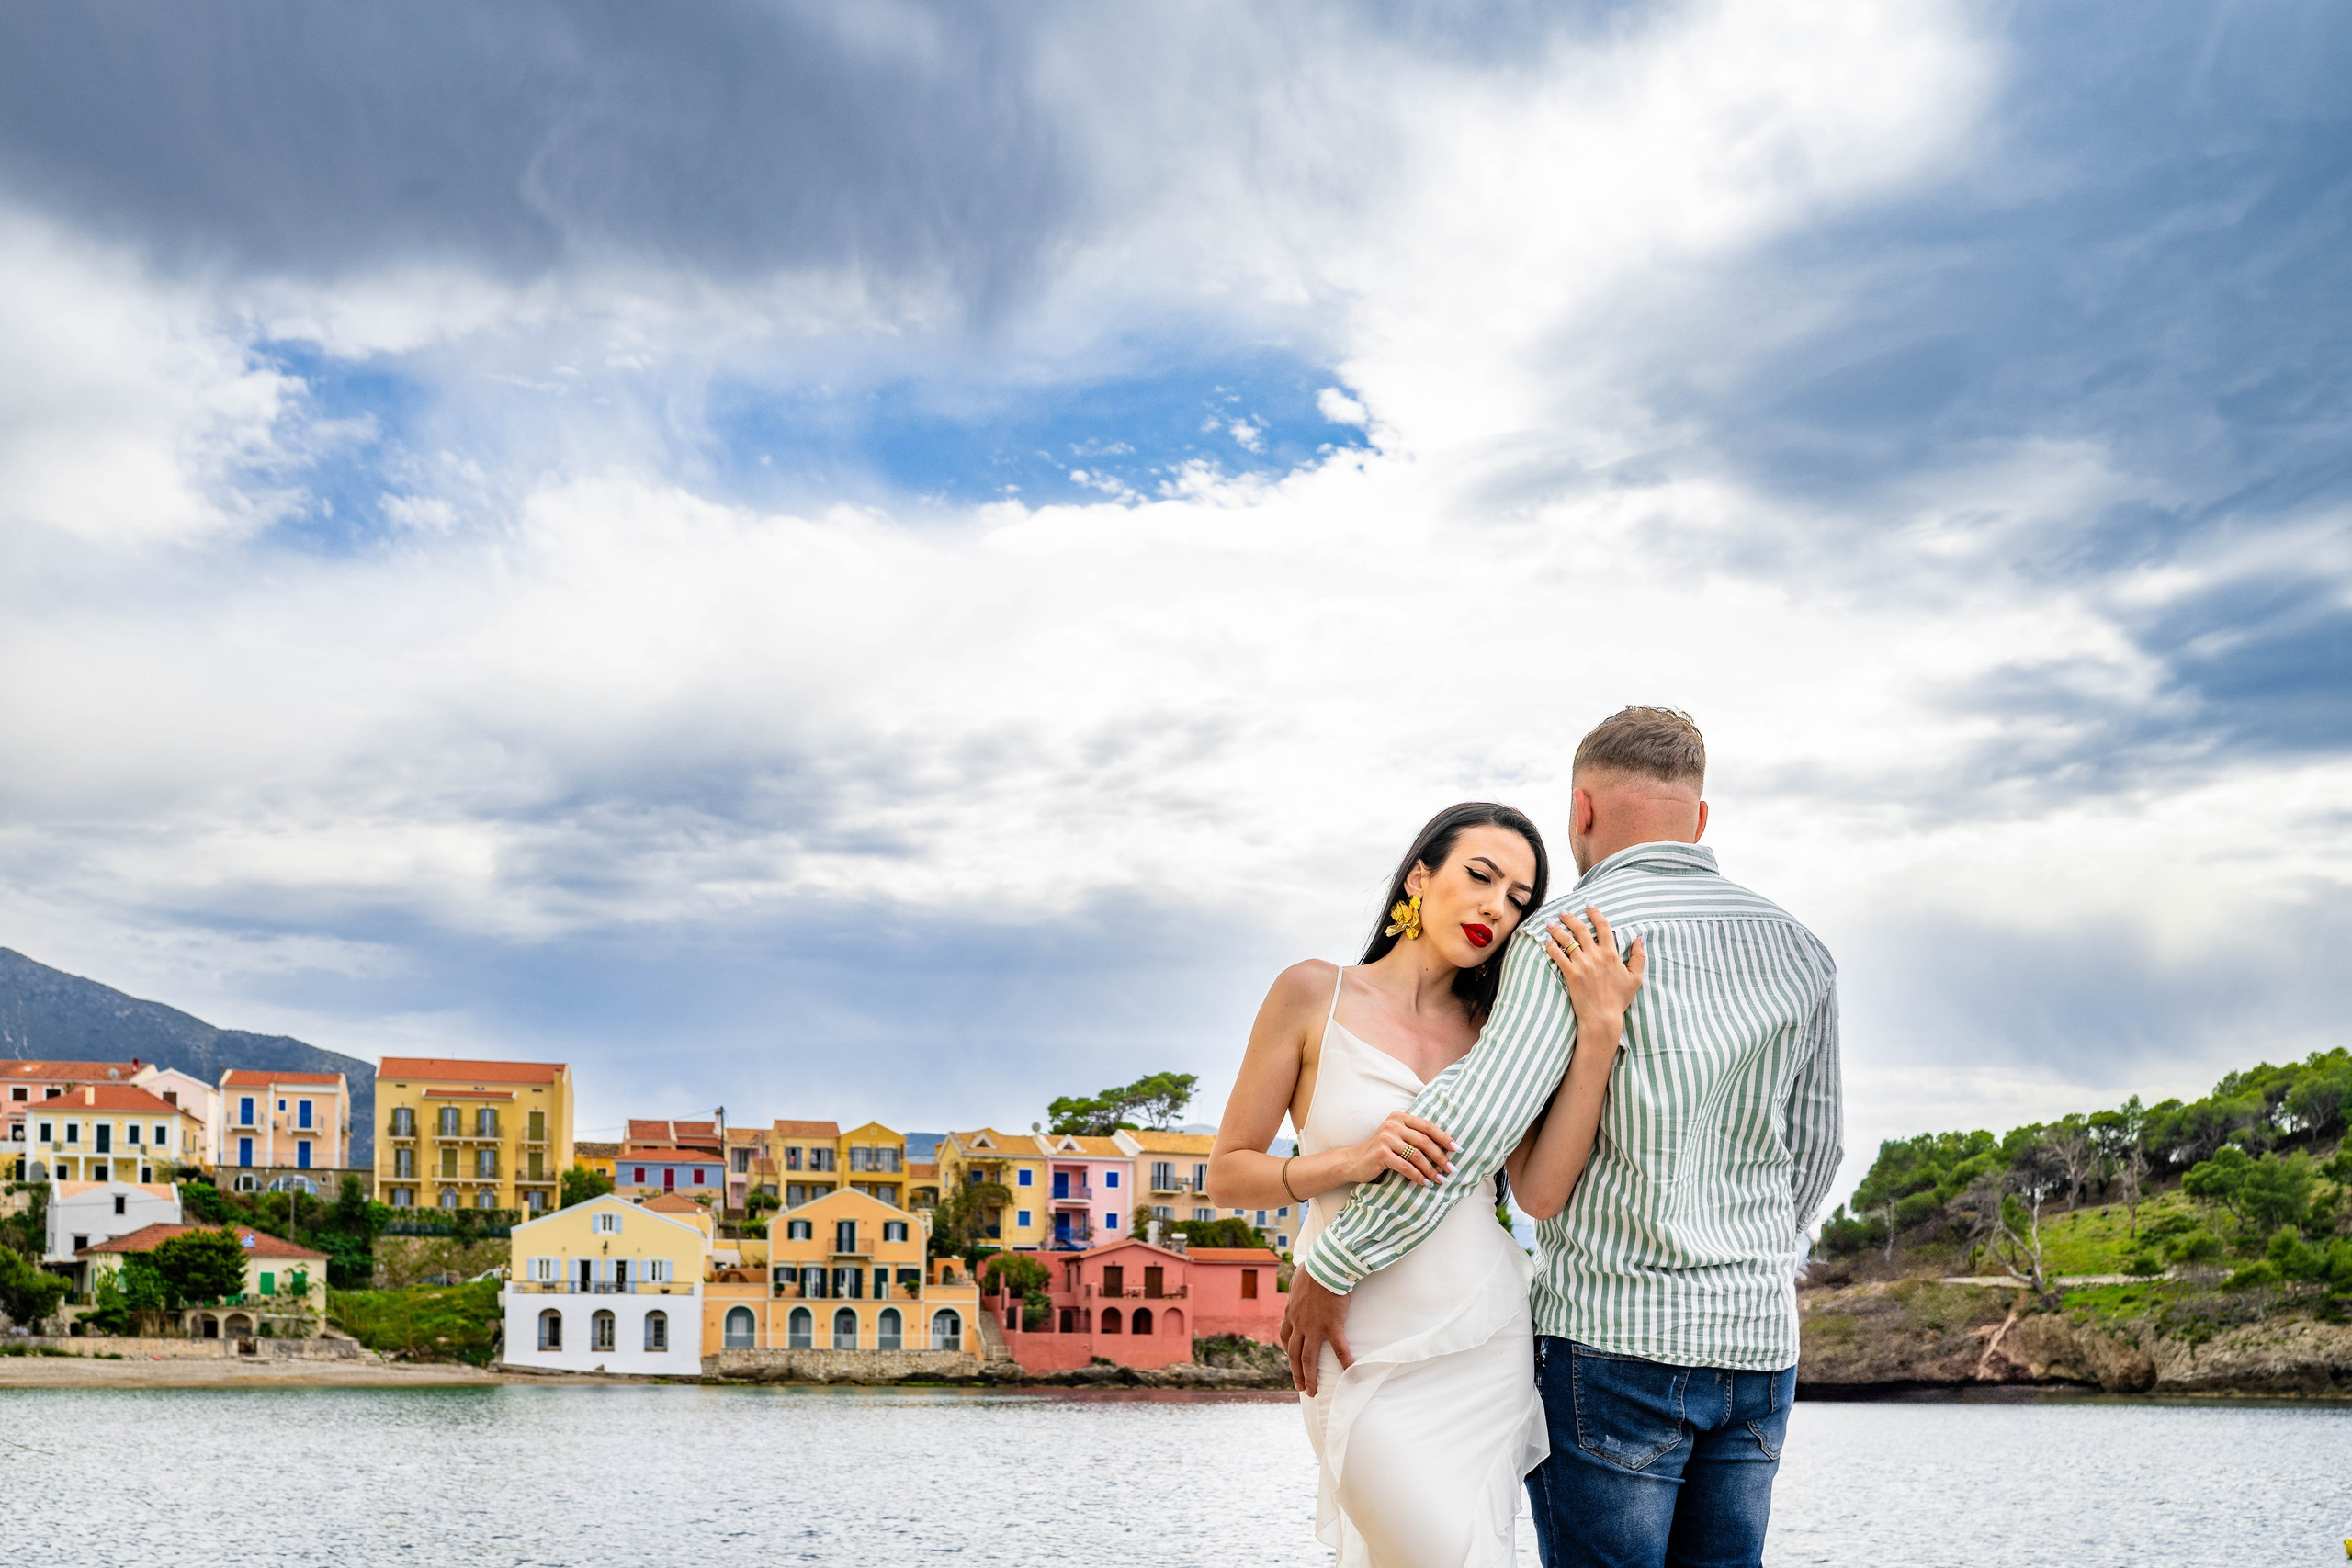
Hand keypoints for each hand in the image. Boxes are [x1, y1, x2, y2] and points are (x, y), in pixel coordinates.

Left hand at [1280, 1270, 1353, 1394]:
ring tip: (1312, 1392)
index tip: (1292, 1360)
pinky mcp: (1331, 1326)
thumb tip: (1300, 1280)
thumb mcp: (1298, 1278)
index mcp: (1291, 1313)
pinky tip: (1350, 1374)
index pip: (1285, 1337)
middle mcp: (1299, 1324)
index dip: (1288, 1351)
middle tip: (1300, 1387)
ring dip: (1309, 1377)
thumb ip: (1298, 1286)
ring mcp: (1314, 1327)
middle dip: (1296, 1372)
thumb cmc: (1314, 1268)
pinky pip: (1338, 1349)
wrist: (1326, 1265)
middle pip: (1294, 1354)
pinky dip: (1344, 1362)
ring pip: (1308, 1358)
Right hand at [1344, 1109, 1455, 1185]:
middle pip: (1424, 1141)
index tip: (1457, 1149)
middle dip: (1441, 1156)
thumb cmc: (1379, 1150)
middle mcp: (1393, 1124)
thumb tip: (1443, 1138)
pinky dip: (1418, 1176)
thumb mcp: (1395, 1135)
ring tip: (1440, 1179)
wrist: (1353, 1161)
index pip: (1427, 1125)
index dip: (1444, 1137)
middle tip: (1452, 1168)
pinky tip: (1425, 1183)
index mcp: (1399, 1117)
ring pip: (1417, 1155)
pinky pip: (1406, 1167)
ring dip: (1431, 1169)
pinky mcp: (1381, 1154)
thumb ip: (1412, 1132)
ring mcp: (1386, 1138)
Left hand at [1543, 904, 1645, 1037]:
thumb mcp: (1635, 978)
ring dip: (1557, 929)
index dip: (1595, 913)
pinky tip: (1547, 941)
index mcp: (1611, 954)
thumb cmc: (1619, 999)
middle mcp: (1595, 955)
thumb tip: (1640, 939)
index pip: (1603, 927)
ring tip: (1550, 923)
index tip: (1588, 904)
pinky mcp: (1570, 974)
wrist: (1603, 1017)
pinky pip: (1558, 956)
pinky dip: (1551, 946)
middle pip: (1581, 929)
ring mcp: (1582, 964)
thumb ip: (1638, 957)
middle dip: (1571, 918)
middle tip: (1563, 912)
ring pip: (1567, 940)